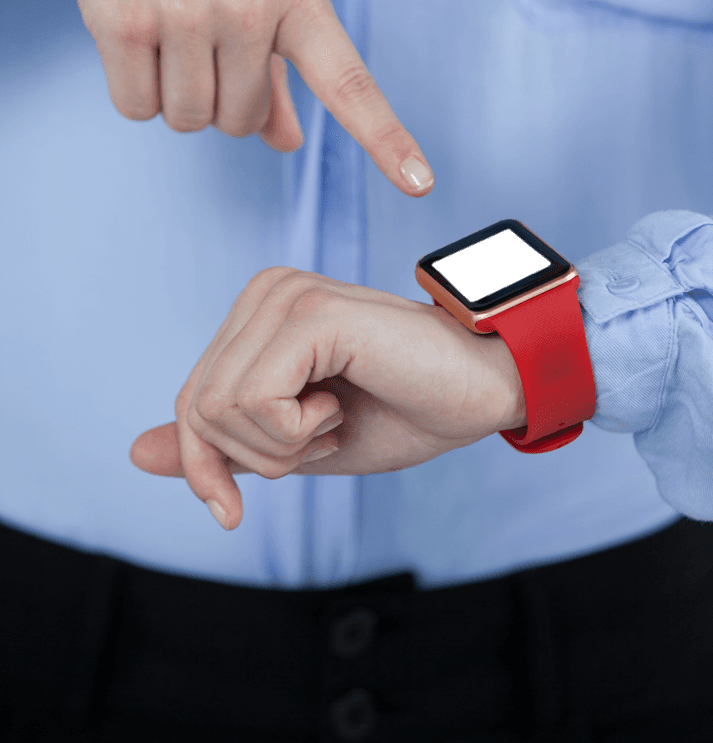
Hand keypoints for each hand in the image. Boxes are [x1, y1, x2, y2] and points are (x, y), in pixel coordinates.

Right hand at [69, 0, 433, 193]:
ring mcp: (185, 13)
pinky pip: (137, 109)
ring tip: (170, 31)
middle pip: (239, 123)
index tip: (420, 183)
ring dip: (177, 95)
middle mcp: (247, 5)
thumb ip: (280, 73)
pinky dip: (136, 89)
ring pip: (188, 120)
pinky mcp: (124, 23)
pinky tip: (137, 36)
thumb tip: (287, 142)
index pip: (348, 83)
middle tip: (203, 38)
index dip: (385, 137)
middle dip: (220, 97)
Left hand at [130, 268, 524, 529]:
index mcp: (258, 314)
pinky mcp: (313, 314)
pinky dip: (295, 431)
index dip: (203, 466)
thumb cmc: (404, 411)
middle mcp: (265, 292)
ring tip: (336, 416)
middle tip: (322, 436)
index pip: (189, 400)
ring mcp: (287, 296)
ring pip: (219, 407)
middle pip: (197, 406)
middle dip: (252, 457)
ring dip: (281, 445)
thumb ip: (224, 446)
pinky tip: (341, 404)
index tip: (230, 512)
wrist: (485, 390)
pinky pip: (255, 401)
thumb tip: (135, 454)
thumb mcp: (296, 446)